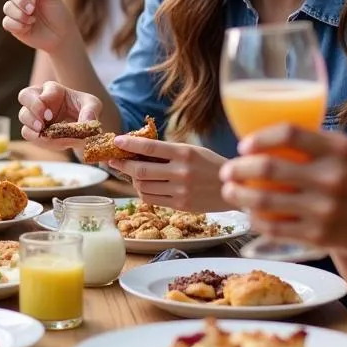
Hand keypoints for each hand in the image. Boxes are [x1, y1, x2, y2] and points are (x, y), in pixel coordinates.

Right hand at [2, 0, 76, 54]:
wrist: (60, 36)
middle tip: (32, 8)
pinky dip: (18, 25)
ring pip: (7, 8)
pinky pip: (7, 22)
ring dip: (20, 14)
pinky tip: (28, 27)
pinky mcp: (14, 26)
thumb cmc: (58, 14)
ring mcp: (17, 13)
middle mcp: (22, 0)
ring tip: (33, 20)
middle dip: (20, 0)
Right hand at [18, 81, 101, 148]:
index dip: (42, 102)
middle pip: (24, 96)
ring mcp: (34, 114)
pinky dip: (39, 140)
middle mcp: (39, 98)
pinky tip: (52, 143)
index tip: (49, 115)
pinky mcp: (33, 129)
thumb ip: (91, 111)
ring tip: (47, 137)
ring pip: (24, 118)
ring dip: (33, 129)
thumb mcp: (92, 105)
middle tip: (41, 125)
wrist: (82, 125)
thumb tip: (88, 121)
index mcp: (52, 89)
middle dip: (32, 111)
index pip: (42, 90)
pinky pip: (29, 134)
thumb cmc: (85, 108)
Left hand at [109, 136, 226, 211]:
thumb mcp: (193, 151)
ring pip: (143, 186)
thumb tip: (139, 149)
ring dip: (133, 179)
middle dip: (123, 164)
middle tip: (113, 160)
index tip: (116, 141)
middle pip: (141, 169)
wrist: (233, 188)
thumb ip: (169, 151)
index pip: (150, 147)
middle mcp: (181, 171)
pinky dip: (143, 192)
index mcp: (184, 153)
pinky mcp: (180, 205)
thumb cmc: (211, 165)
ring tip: (133, 174)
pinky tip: (144, 186)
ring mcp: (180, 190)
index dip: (129, 144)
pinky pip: (152, 199)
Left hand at [219, 124, 346, 259]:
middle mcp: (331, 178)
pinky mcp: (318, 236)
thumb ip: (318, 144)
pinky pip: (274, 227)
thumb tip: (271, 136)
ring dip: (238, 196)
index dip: (259, 137)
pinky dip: (255, 220)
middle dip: (237, 169)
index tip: (244, 145)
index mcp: (340, 150)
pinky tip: (250, 214)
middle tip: (227, 170)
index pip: (288, 133)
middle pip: (267, 169)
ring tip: (229, 192)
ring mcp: (324, 209)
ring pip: (264, 202)